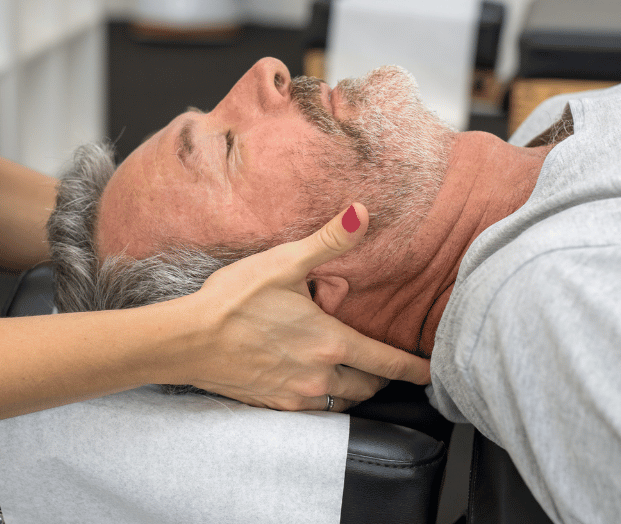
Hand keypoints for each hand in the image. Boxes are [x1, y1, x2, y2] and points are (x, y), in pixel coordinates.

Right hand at [182, 203, 430, 410]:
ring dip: (354, 389)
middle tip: (389, 368)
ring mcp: (296, 395)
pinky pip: (314, 408)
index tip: (433, 373)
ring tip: (356, 375)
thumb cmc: (234, 300)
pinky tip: (315, 382)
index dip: (415, 370)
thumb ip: (329, 240)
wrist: (188, 340)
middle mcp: (320, 374)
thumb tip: (363, 212)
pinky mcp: (274, 405)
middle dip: (383, 378)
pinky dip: (324, 397)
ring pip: (342, 401)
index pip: (387, 362)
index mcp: (331, 342)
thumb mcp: (284, 262)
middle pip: (368, 387)